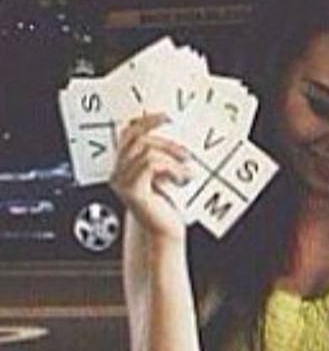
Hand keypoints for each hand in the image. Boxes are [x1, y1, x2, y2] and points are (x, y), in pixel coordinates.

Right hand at [110, 114, 191, 241]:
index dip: (145, 121)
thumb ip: (163, 158)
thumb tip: (176, 138)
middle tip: (186, 151)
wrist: (165, 234)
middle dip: (165, 141)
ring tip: (188, 170)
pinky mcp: (132, 190)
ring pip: (146, 150)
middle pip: (137, 138)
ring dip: (173, 157)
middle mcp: (118, 172)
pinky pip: (151, 164)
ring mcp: (122, 181)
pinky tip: (183, 179)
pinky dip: (172, 168)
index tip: (166, 116)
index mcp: (124, 166)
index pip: (128, 134)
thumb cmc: (167, 208)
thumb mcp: (165, 177)